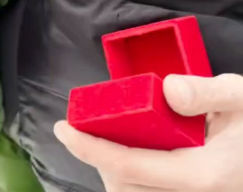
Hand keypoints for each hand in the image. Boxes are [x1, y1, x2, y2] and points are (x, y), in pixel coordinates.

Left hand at [55, 74, 242, 190]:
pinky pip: (152, 190)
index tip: (63, 128)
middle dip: (100, 159)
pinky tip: (137, 151)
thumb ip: (207, 92)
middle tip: (88, 128)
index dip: (88, 147)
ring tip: (109, 139)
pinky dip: (135, 177)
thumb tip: (167, 90)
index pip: (128, 165)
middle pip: (125, 187)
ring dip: (116, 171)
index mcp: (204, 174)